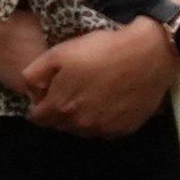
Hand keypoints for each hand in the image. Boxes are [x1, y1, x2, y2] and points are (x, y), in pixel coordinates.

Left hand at [20, 18, 179, 138]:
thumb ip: (34, 76)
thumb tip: (32, 92)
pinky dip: (104, 118)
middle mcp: (83, 125)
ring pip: (84, 129)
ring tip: (92, 91)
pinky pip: (107, 129)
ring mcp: (106, 128)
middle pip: (61, 125)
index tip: (49, 91)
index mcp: (62, 108)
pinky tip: (109, 98)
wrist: (148, 53)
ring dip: (82, 116)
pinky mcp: (126, 128)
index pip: (39, 119)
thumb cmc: (101, 50)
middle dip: (60, 110)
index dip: (40, 104)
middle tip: (72, 88)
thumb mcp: (57, 54)